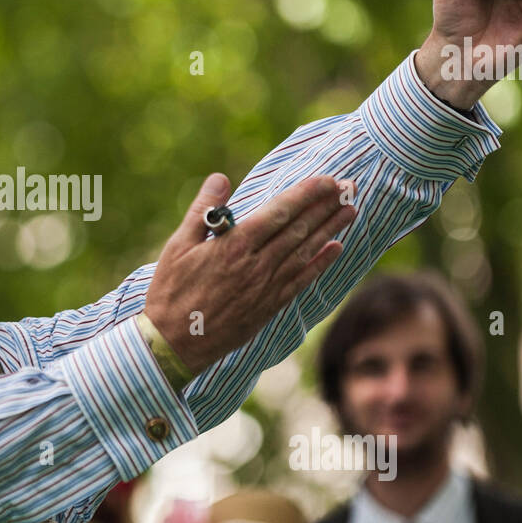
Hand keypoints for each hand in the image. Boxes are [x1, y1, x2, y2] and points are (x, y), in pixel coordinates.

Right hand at [144, 173, 356, 374]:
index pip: (279, 212)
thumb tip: (220, 178)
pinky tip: (336, 248)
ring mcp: (265, 287)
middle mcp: (256, 265)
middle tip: (349, 187)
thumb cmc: (171, 292)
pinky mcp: (269, 306)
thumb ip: (202, 211)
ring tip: (350, 210)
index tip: (326, 180)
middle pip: (299, 229)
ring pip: (305, 252)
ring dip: (331, 229)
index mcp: (233, 246)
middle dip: (326, 206)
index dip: (306, 194)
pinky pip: (301, 281)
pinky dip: (321, 263)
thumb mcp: (177, 246)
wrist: (174, 344)